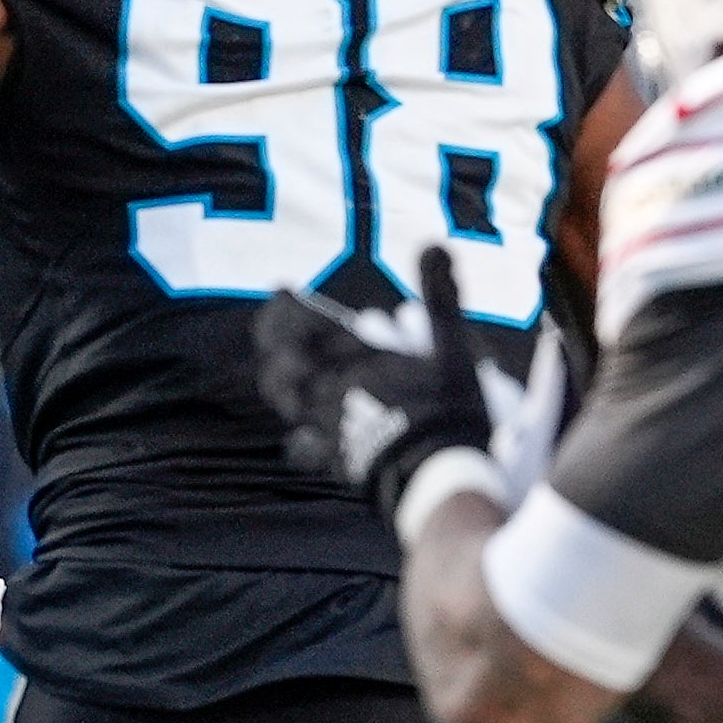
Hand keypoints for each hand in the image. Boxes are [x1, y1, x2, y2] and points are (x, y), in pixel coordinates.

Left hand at [254, 248, 493, 511]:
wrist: (439, 479)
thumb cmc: (447, 411)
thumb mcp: (453, 349)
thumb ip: (440, 297)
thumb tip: (433, 244)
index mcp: (354, 358)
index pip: (305, 325)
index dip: (287, 308)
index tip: (278, 291)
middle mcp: (332, 390)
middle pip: (283, 363)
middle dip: (273, 342)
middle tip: (269, 327)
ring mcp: (329, 427)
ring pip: (286, 402)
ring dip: (279, 383)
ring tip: (277, 373)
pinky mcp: (337, 461)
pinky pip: (304, 445)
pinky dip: (299, 435)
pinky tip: (300, 434)